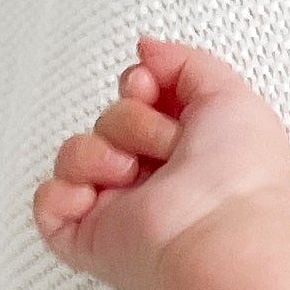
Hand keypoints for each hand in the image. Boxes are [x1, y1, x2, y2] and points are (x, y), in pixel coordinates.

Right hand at [30, 36, 289, 289]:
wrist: (221, 232)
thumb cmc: (240, 176)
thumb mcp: (228, 94)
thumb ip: (185, 62)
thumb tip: (146, 50)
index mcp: (186, 152)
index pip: (138, 101)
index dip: (138, 86)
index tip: (151, 89)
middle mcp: (154, 181)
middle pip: (109, 119)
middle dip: (131, 120)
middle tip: (168, 147)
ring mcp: (120, 211)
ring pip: (76, 153)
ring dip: (100, 151)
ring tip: (134, 173)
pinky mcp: (89, 239)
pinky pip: (49, 200)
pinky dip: (66, 191)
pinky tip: (101, 198)